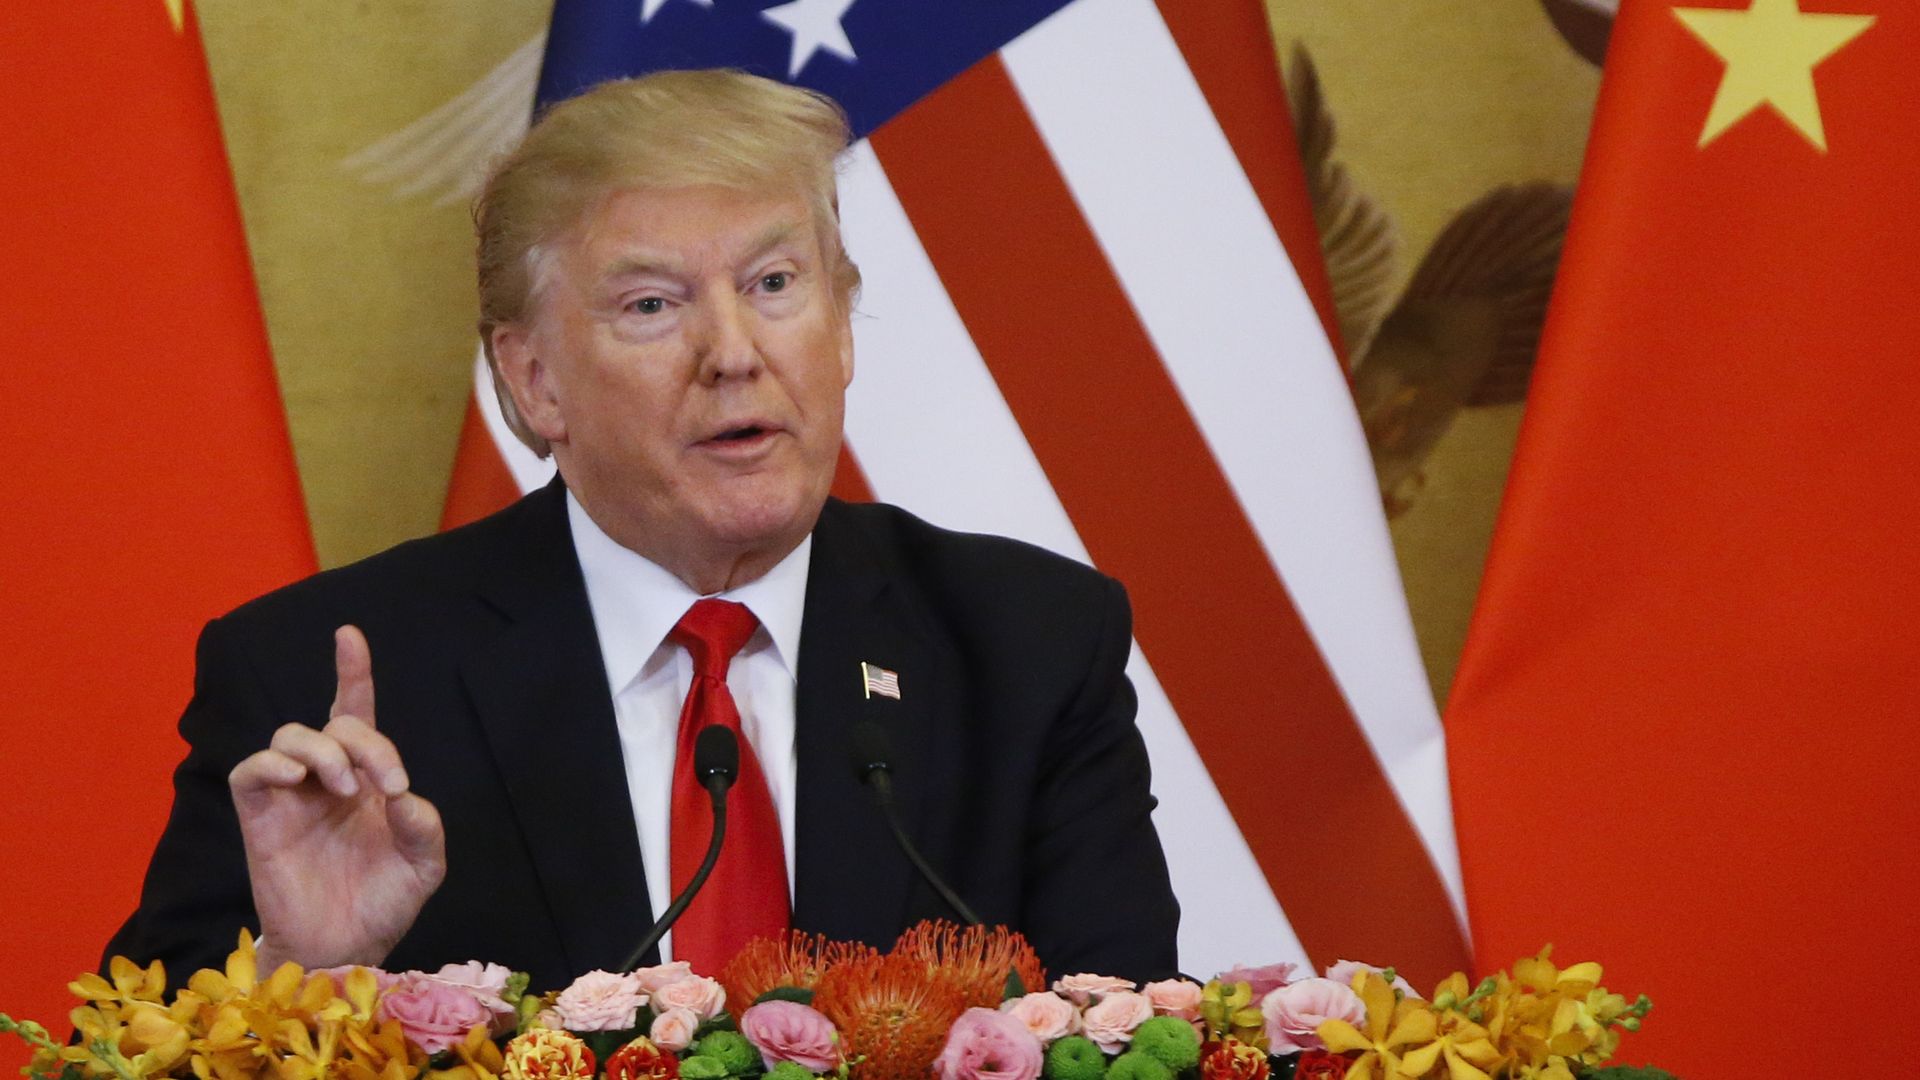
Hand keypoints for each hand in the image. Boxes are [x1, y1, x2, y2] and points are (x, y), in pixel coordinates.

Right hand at [228, 625, 445, 969]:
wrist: (346, 947)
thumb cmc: (383, 901)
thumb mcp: (424, 865)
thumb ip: (424, 827)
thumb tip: (402, 795)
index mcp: (366, 780)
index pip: (355, 713)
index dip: (352, 672)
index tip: (348, 635)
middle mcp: (327, 779)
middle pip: (334, 723)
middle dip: (366, 740)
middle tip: (385, 782)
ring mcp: (291, 796)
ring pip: (291, 737)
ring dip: (324, 751)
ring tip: (345, 788)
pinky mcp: (260, 816)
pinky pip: (250, 771)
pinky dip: (272, 764)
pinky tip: (299, 779)